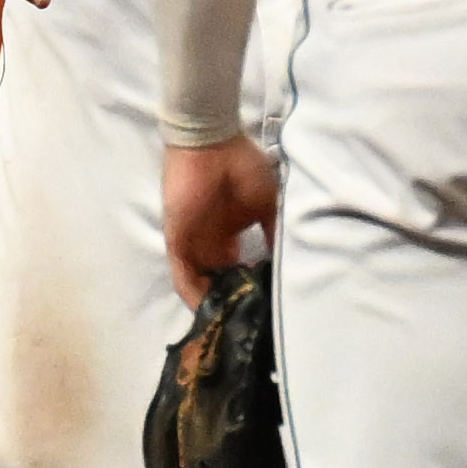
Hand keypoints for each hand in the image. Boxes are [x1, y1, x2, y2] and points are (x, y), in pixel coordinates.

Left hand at [163, 137, 275, 310]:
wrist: (211, 143)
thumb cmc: (242, 166)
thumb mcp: (268, 204)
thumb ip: (275, 232)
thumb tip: (289, 261)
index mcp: (230, 232)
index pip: (238, 268)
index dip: (248, 287)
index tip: (263, 306)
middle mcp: (211, 240)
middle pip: (217, 279)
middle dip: (229, 301)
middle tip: (246, 323)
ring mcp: (192, 241)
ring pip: (199, 281)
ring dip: (212, 301)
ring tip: (227, 324)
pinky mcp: (177, 239)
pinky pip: (181, 272)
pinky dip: (192, 293)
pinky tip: (207, 311)